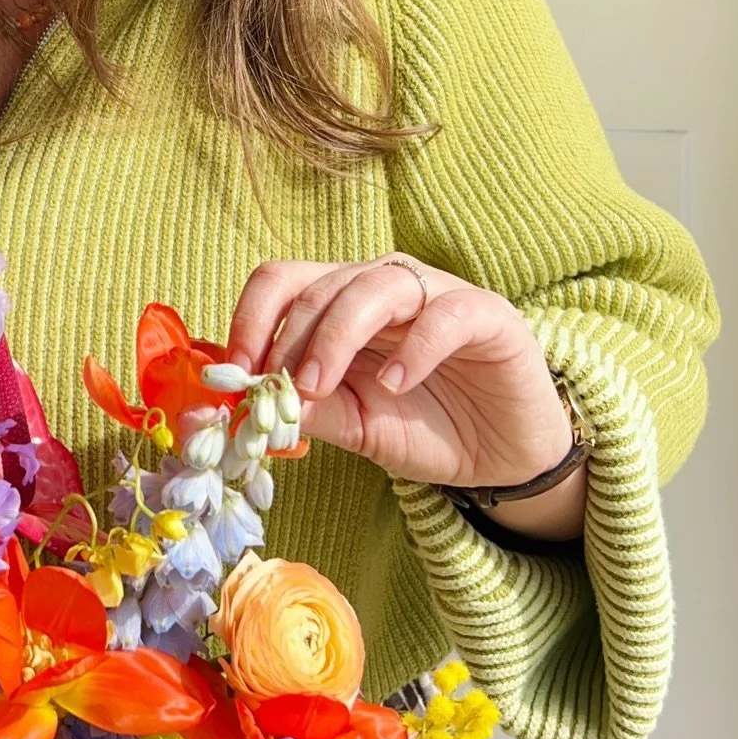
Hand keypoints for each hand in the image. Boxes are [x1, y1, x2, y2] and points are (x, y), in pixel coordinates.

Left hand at [226, 255, 575, 492]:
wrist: (503, 455)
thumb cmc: (424, 427)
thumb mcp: (355, 426)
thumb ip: (308, 410)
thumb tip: (247, 404)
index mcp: (342, 305)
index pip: (282, 283)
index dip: (249, 320)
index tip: (234, 373)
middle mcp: (383, 287)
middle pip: (319, 286)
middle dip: (288, 340)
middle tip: (279, 391)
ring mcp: (436, 294)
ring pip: (372, 286)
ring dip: (334, 337)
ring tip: (318, 386)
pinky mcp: (487, 315)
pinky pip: (444, 314)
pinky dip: (414, 346)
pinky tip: (396, 383)